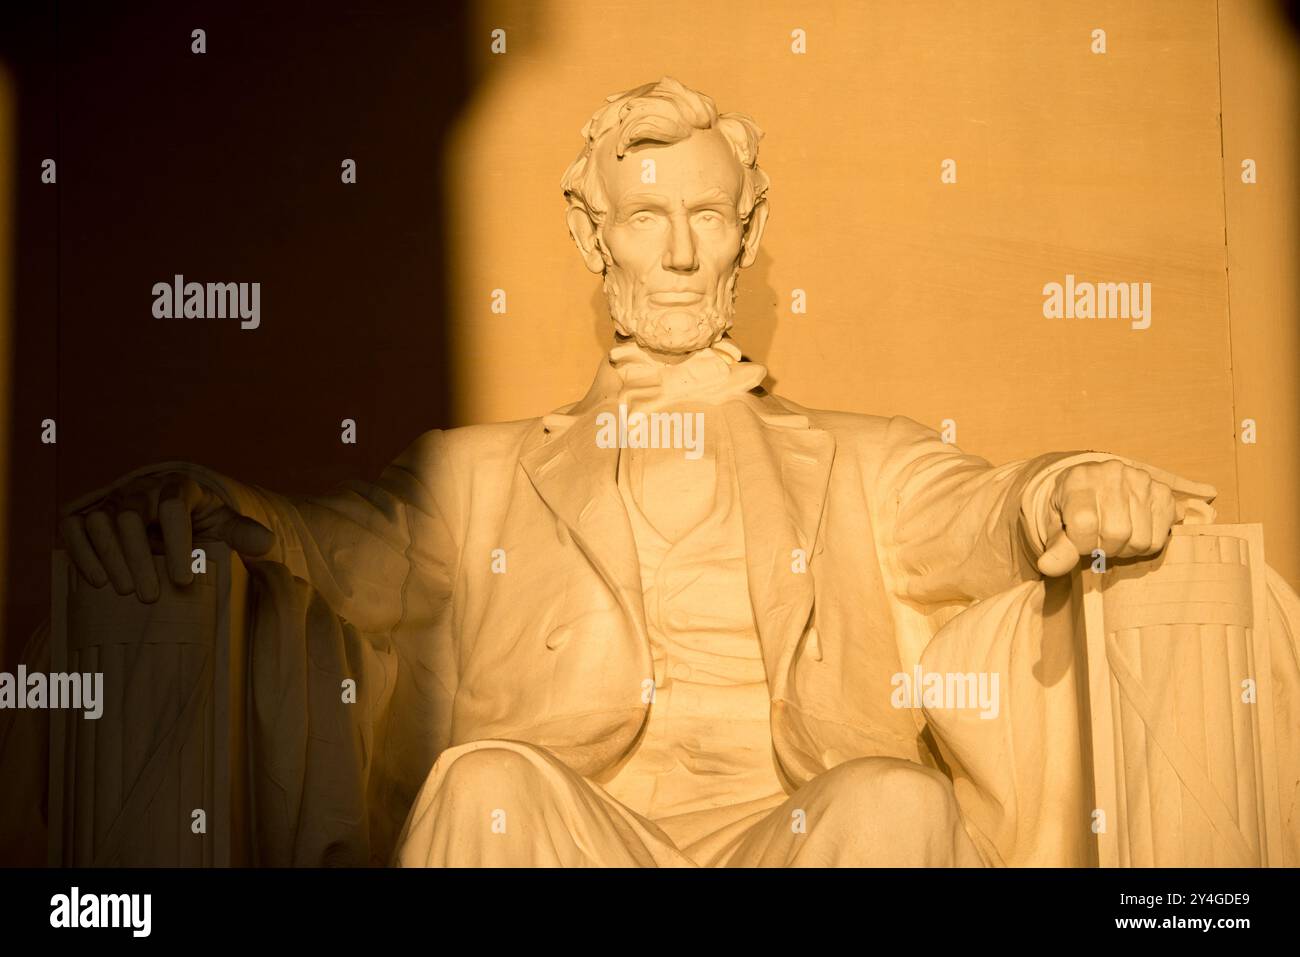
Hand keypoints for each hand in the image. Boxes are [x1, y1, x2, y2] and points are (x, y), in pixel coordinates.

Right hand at [60, 473, 273, 601]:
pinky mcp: (86, 513)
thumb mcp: (224, 525)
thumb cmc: (200, 523)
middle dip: (139, 558)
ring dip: (109, 558)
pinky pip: (72, 526)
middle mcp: (140, 490)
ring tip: (126, 590)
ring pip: (99, 521)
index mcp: (178, 487)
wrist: (169, 514)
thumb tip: (266, 543)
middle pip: (130, 516)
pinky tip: (96, 581)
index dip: (177, 542)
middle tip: (150, 597)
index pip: (173, 506)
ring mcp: (111, 501)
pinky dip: (79, 551)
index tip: (184, 580)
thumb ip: (242, 532)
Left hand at [1035, 460, 1211, 576]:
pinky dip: (1143, 546)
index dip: (1081, 544)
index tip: (1077, 540)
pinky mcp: (1163, 493)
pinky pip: (1158, 539)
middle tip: (1097, 540)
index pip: (1084, 525)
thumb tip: (1047, 567)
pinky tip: (1132, 531)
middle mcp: (1113, 473)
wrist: (1090, 488)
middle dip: (1103, 548)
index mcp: (1079, 478)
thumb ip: (1056, 547)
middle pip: (1117, 534)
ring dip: (1124, 549)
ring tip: (1113, 535)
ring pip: (1139, 540)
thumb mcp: (1055, 526)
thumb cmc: (1070, 510)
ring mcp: (1141, 480)